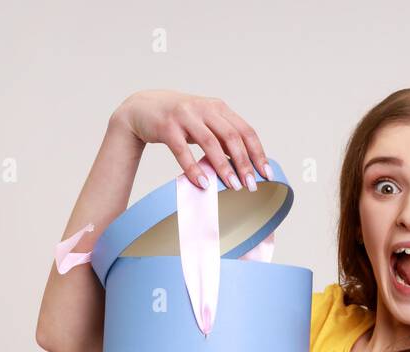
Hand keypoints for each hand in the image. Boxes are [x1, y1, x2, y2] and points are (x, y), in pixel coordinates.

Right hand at [112, 89, 271, 193]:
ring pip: (210, 143)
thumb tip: (245, 164)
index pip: (245, 130)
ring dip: (223, 167)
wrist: (143, 107)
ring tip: (233, 186)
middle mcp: (204, 108)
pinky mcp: (167, 127)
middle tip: (251, 185)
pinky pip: (182, 151)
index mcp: (218, 107)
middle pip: (232, 137)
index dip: (258, 153)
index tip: (266, 174)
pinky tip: (203, 183)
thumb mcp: (204, 122)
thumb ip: (223, 137)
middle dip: (244, 163)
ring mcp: (185, 116)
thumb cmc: (179, 119)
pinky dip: (194, 168)